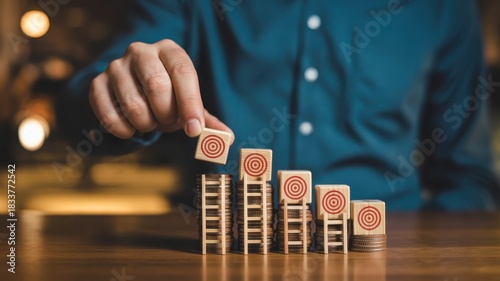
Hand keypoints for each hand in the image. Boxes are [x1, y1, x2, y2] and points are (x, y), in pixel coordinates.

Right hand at [89, 39, 233, 141]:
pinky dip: (123, 130)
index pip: (183, 73)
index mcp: (169, 51)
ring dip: (147, 125)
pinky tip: (131, 130)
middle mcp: (141, 51)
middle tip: (169, 122)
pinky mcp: (97, 83)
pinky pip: (109, 114)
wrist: (132, 86)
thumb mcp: (187, 102)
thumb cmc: (167, 94)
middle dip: (167, 114)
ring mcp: (116, 66)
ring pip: (133, 104)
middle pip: (157, 86)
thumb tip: (227, 138)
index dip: (190, 104)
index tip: (195, 130)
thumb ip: (205, 119)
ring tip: (151, 123)